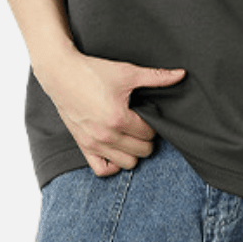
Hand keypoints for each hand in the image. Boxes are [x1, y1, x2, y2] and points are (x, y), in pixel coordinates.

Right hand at [35, 52, 186, 175]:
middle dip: (146, 138)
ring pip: (127, 164)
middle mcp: (106, 135)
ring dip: (133, 152)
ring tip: (130, 136)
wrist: (61, 73)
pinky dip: (112, 164)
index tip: (146, 114)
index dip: (152, 123)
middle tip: (141, 125)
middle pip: (143, 151)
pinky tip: (116, 150)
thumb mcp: (127, 72)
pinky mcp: (83, 146)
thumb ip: (156, 77)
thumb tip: (181, 74)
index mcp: (119, 118)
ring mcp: (94, 143)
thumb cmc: (93, 71)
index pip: (149, 134)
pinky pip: (102, 170)